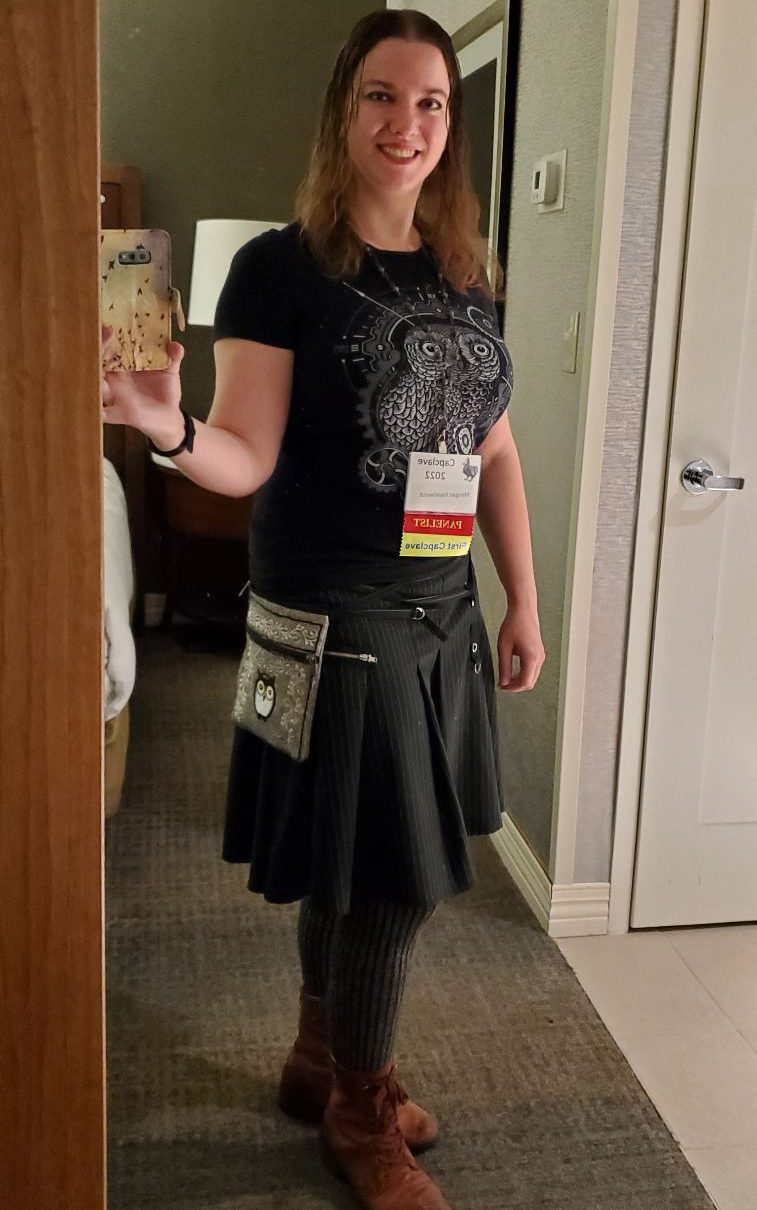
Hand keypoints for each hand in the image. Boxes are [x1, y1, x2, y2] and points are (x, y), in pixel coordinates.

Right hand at [101, 324, 184, 442]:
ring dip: (95, 375)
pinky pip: (104, 414)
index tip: (109, 328)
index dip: (106, 338)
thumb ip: (173, 357)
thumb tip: (176, 345)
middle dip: (97, 350)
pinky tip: (100, 408)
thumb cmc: (164, 392)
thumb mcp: (170, 371)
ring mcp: (115, 396)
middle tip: (103, 338)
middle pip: (97, 363)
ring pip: (96, 384)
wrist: (170, 417)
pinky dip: (100, 411)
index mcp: (124, 366)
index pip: (109, 349)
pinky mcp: (120, 413)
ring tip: (99, 365)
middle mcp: (115, 379)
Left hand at [497, 604, 544, 691]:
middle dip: (516, 686)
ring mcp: (541, 655)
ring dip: (520, 680)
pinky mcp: (539, 652)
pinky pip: (533, 669)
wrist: (523, 610)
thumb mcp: (504, 648)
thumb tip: (503, 681)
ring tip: (507, 678)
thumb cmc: (514, 624)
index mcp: (531, 658)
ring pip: (532, 676)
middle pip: (530, 682)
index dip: (512, 688)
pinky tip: (514, 670)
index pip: (524, 683)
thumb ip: (504, 667)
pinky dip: (524, 673)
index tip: (502, 687)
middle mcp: (539, 658)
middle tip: (503, 685)